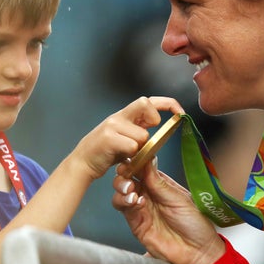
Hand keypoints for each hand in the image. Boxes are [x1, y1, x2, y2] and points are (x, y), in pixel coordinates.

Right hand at [70, 96, 184, 179]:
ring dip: (140, 149)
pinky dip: (131, 156)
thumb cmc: (106, 152)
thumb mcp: (124, 137)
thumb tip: (159, 128)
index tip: (180, 113)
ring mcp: (113, 126)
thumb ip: (139, 129)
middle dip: (153, 117)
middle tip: (149, 133)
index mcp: (125, 115)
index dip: (168, 104)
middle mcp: (119, 116)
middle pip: (145, 103)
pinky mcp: (109, 138)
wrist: (82, 163)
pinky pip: (132, 146)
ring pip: (143, 135)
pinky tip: (121, 159)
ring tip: (128, 155)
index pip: (149, 101)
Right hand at [112, 158, 225, 263]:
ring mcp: (141, 208)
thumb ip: (159, 183)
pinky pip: (122, 208)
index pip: (143, 167)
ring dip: (122, 187)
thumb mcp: (180, 199)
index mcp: (161, 184)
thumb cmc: (195, 225)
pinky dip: (124, 202)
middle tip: (127, 175)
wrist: (197, 253)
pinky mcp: (136, 223)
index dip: (135, 161)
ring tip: (131, 191)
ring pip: (121, 192)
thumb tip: (148, 160)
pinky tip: (135, 203)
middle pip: (128, 177)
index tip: (131, 157)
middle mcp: (149, 194)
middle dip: (124, 173)